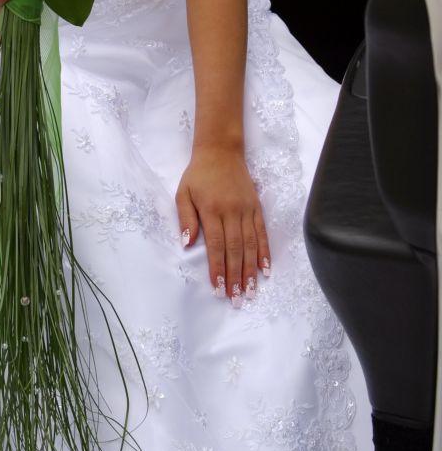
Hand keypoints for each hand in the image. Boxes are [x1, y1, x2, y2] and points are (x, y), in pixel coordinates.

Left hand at [175, 144, 270, 303]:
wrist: (220, 151)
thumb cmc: (198, 174)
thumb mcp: (183, 192)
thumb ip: (185, 218)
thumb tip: (187, 243)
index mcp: (211, 209)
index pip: (216, 245)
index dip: (218, 268)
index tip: (218, 287)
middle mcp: (232, 211)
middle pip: (236, 249)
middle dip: (236, 276)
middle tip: (236, 299)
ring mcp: (247, 210)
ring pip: (251, 244)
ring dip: (251, 270)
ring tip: (250, 291)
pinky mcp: (256, 207)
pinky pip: (262, 232)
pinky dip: (265, 252)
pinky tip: (266, 269)